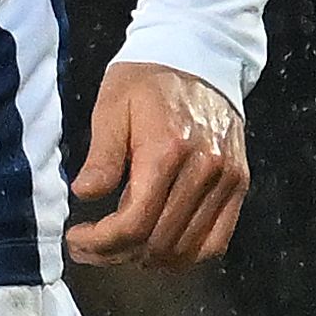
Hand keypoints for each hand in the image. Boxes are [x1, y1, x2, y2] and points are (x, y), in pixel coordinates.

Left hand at [65, 63, 247, 268]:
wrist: (199, 55)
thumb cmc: (147, 82)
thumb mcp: (111, 108)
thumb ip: (102, 155)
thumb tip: (85, 193)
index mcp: (167, 150)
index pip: (134, 223)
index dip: (101, 243)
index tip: (76, 239)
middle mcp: (204, 170)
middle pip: (158, 242)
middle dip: (116, 254)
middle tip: (91, 248)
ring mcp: (227, 179)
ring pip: (187, 249)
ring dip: (148, 260)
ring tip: (120, 249)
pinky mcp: (239, 183)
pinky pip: (216, 241)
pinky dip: (185, 255)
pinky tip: (157, 248)